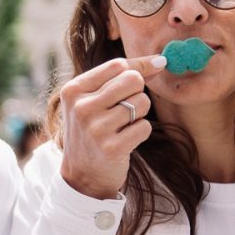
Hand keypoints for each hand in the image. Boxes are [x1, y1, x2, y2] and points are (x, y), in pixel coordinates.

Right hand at [57, 54, 167, 199]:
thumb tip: (160, 60)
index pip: (118, 65)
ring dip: (139, 114)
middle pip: (133, 80)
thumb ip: (122, 76)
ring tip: (122, 126)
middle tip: (125, 109)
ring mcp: (96, 128)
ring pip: (142, 103)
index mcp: (74, 90)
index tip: (135, 84)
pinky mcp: (112, 148)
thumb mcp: (93, 99)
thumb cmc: (92, 129)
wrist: (82, 174)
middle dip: (137, 93)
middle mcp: (82, 107)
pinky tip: (125, 140)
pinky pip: (144, 127)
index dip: (134, 72)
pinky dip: (140, 132)